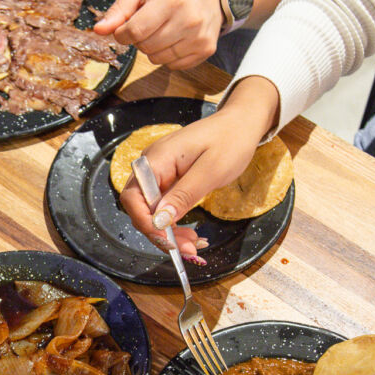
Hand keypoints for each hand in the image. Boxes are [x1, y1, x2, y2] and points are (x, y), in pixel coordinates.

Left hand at [94, 0, 223, 67]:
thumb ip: (119, 10)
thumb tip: (98, 30)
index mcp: (171, 0)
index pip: (135, 31)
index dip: (123, 33)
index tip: (126, 26)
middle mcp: (188, 20)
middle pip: (145, 47)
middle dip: (139, 39)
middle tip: (149, 23)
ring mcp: (199, 37)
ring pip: (157, 59)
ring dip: (153, 48)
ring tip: (163, 29)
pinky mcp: (206, 50)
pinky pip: (173, 65)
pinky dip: (168, 55)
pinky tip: (175, 37)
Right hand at [119, 79, 279, 256]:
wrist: (241, 124)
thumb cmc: (230, 141)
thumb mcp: (211, 171)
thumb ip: (183, 195)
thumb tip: (159, 221)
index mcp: (157, 159)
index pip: (133, 196)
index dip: (145, 222)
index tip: (167, 241)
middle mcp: (152, 166)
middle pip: (141, 208)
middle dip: (161, 233)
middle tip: (189, 250)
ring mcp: (159, 174)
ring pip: (153, 212)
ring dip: (169, 232)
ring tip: (194, 245)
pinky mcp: (169, 180)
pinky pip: (164, 207)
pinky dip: (175, 223)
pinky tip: (191, 233)